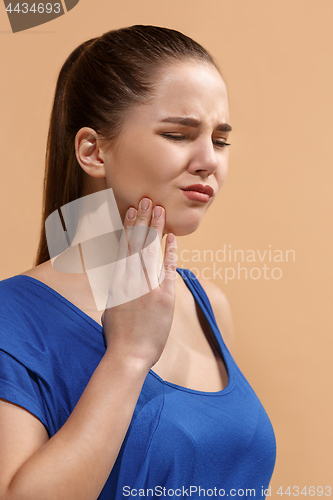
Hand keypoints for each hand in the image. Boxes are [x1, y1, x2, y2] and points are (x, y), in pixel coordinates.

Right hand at [101, 197, 177, 369]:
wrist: (128, 355)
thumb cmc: (118, 335)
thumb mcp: (112, 307)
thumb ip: (118, 289)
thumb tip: (121, 278)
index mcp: (117, 280)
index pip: (123, 246)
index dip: (128, 227)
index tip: (131, 211)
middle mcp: (130, 279)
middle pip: (136, 242)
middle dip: (142, 219)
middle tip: (146, 200)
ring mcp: (146, 286)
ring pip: (150, 250)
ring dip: (155, 228)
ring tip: (158, 209)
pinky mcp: (162, 296)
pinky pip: (166, 268)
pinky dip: (169, 252)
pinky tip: (172, 237)